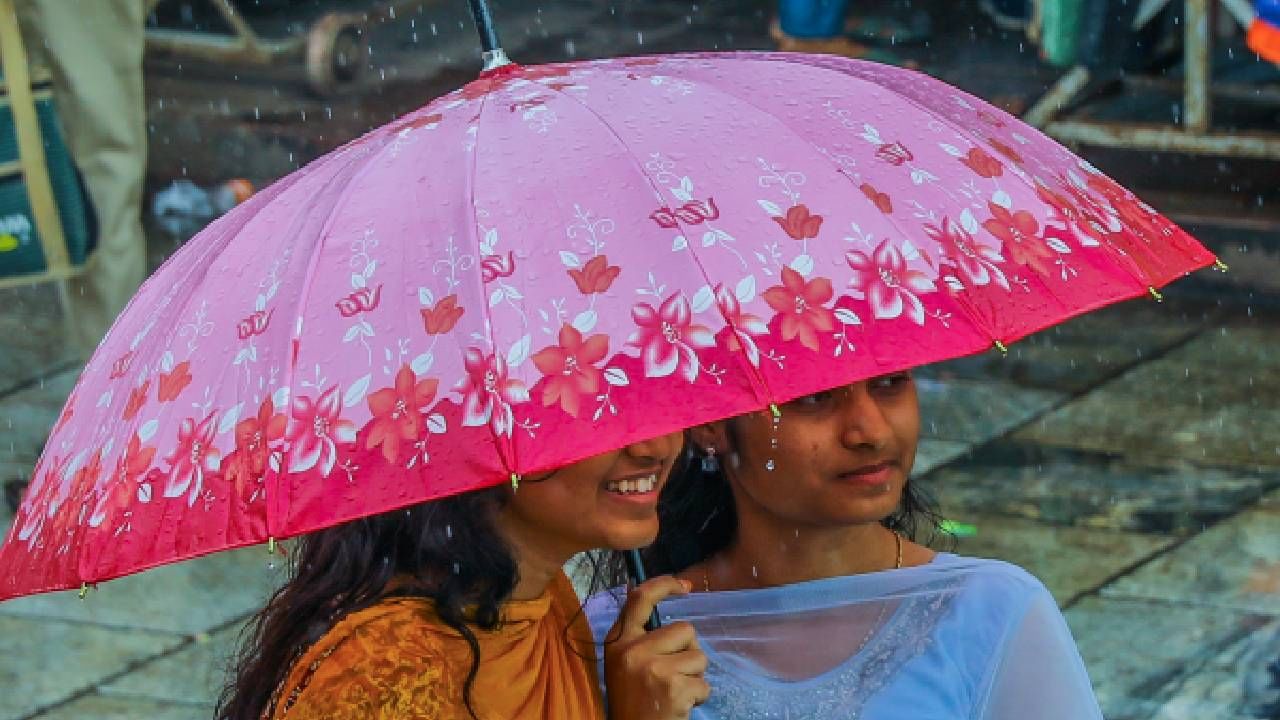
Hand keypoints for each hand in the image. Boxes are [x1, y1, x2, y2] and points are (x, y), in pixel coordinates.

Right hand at [604, 576, 709, 719]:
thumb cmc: (632, 700)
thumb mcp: (623, 662)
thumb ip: (637, 633)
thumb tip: (650, 592)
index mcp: (618, 641)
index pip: (640, 598)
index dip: (664, 585)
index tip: (685, 586)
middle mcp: (632, 651)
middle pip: (684, 629)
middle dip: (688, 651)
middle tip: (673, 673)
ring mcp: (653, 669)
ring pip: (699, 656)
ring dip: (695, 676)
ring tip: (676, 691)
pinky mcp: (673, 688)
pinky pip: (704, 683)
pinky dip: (699, 697)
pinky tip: (680, 706)